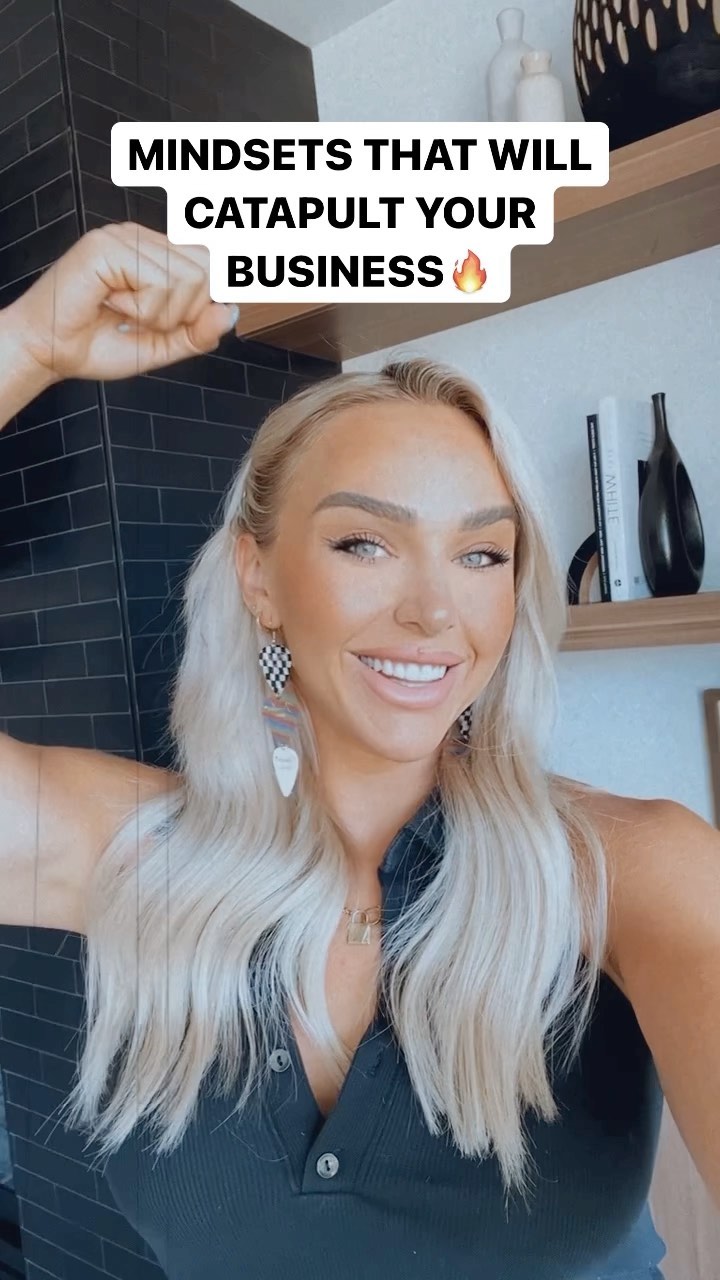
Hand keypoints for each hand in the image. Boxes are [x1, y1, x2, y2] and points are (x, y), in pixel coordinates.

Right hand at [6, 221, 237, 383]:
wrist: (51, 352)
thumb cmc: (98, 344)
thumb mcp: (162, 346)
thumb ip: (198, 333)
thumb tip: (231, 312)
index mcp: (159, 253)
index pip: (213, 263)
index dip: (212, 298)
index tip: (184, 320)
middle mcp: (146, 238)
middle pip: (209, 272)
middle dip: (184, 314)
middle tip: (144, 320)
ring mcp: (127, 237)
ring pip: (188, 279)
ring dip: (159, 314)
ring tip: (125, 312)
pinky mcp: (110, 246)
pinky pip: (159, 282)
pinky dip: (141, 309)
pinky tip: (113, 304)